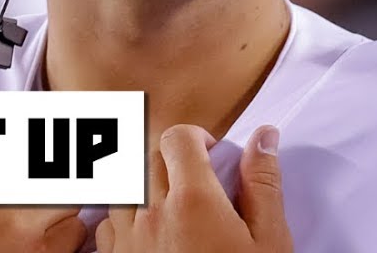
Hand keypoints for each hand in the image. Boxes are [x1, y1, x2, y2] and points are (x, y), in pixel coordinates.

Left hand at [95, 124, 290, 252]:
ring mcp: (127, 241)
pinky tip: (148, 235)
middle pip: (147, 157)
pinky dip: (123, 219)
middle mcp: (152, 213)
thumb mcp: (269, 241)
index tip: (211, 155)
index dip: (195, 138)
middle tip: (196, 181)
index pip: (177, 137)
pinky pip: (106, 224)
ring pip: (122, 187)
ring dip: (144, 186)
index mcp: (194, 200)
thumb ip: (264, 183)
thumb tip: (265, 136)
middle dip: (171, 159)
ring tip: (171, 207)